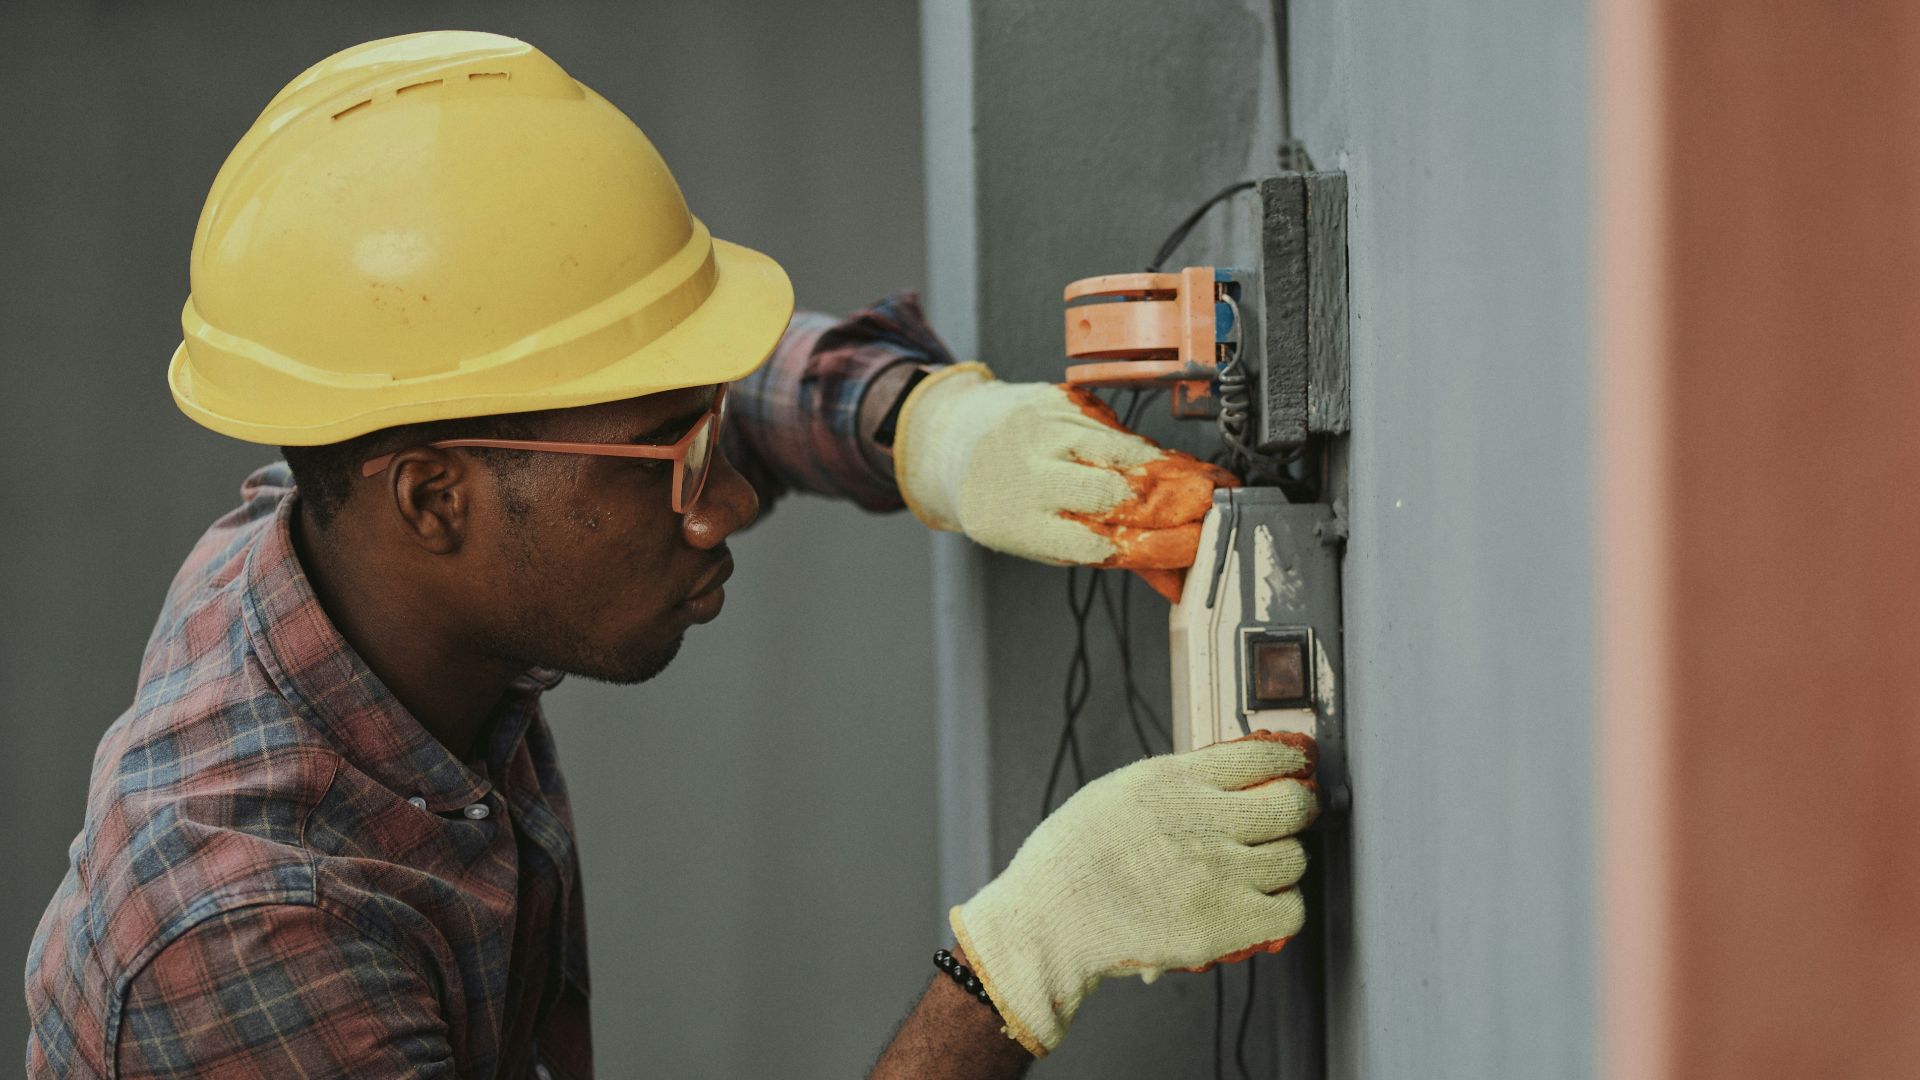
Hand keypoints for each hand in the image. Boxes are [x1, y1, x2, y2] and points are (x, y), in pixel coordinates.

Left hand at [893, 364, 1236, 597]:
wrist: (957, 438)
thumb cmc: (1005, 501)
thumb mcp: (1042, 541)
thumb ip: (1108, 554)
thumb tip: (1175, 578)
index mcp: (1022, 525)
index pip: (1100, 542)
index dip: (1156, 546)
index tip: (1196, 546)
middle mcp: (1029, 474)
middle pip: (1117, 492)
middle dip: (1174, 503)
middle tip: (1212, 509)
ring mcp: (1043, 431)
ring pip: (1124, 452)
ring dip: (1172, 471)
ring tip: (1204, 484)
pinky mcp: (1059, 400)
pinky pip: (1116, 426)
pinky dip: (1145, 447)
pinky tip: (1166, 460)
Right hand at [950, 733, 1317, 1056]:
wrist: (1048, 921)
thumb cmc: (1071, 859)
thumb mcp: (1118, 792)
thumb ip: (1175, 784)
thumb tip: (1228, 778)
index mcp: (1174, 781)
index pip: (1262, 755)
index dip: (1289, 761)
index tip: (1295, 767)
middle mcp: (1204, 821)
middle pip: (1292, 805)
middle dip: (1297, 809)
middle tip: (1289, 817)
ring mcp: (1219, 874)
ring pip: (1294, 859)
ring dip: (1282, 862)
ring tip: (1259, 869)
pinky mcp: (1226, 924)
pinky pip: (1290, 910)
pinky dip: (1282, 908)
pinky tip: (1260, 904)